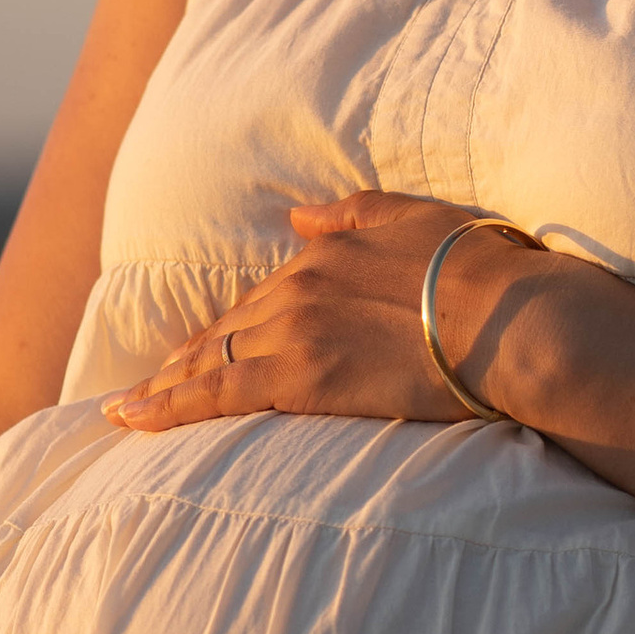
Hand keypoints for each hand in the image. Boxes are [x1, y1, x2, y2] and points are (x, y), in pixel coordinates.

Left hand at [106, 191, 542, 433]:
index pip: (260, 298)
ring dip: (164, 386)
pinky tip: (134, 418)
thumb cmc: (479, 270)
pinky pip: (214, 393)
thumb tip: (299, 219)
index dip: (226, 325)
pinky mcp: (298, 377)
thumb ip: (350, 215)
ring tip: (127, 409)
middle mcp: (296, 288)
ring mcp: (293, 332)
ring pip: (210, 360)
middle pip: (226, 329)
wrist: (507, 319)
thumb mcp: (411, 218)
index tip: (197, 347)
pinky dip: (167, 405)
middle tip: (144, 387)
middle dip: (183, 359)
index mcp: (323, 253)